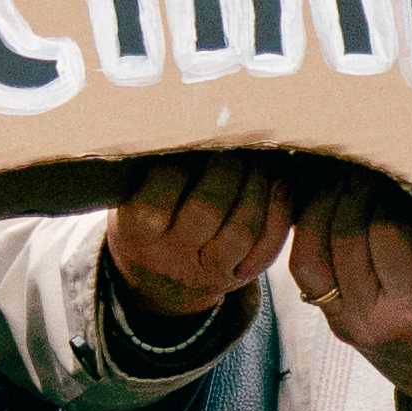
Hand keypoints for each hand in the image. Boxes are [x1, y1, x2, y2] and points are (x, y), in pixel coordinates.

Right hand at [103, 157, 296, 323]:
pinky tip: (281, 183)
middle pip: (205, 210)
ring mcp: (208, 270)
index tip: (191, 140)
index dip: (177, 167)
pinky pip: (266, 248)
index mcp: (137, 235)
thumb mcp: (130, 206)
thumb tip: (190, 125)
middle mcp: (172, 256)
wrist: (162, 284)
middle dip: (226, 169)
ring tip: (258, 159)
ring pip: (242, 229)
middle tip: (235, 143)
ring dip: (256, 186)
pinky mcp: (239, 276)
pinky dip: (279, 212)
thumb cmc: (149, 226)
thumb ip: (151, 175)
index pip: (155, 200)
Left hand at [287, 180, 411, 410]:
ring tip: (337, 177)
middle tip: (361, 160)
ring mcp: (347, 325)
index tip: (391, 164)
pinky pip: (306, 272)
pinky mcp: (333, 324)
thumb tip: (407, 176)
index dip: (385, 192)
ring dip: (320, 209)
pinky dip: (307, 234)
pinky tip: (318, 206)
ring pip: (312, 256)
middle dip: (350, 193)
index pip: (387, 233)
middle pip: (345, 241)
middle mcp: (375, 320)